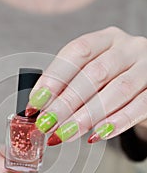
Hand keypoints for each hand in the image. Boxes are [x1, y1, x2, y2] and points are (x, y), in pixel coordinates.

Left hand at [25, 27, 146, 144]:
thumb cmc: (114, 79)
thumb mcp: (93, 73)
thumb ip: (70, 85)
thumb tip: (39, 108)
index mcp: (106, 38)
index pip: (77, 51)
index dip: (54, 77)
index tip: (36, 101)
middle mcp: (128, 47)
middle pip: (95, 73)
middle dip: (67, 102)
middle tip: (48, 123)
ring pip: (117, 90)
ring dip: (88, 115)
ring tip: (66, 133)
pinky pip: (140, 105)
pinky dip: (118, 121)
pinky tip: (99, 134)